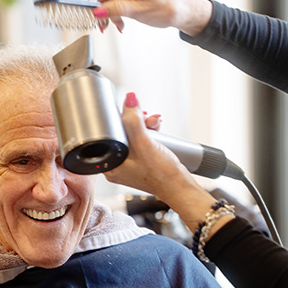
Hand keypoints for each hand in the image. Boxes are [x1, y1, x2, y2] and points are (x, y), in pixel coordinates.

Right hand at [71, 0, 212, 35]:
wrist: (181, 11)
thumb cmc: (166, 9)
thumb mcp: (138, 12)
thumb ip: (116, 10)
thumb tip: (98, 11)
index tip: (71, 1)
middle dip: (91, 1)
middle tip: (89, 16)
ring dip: (105, 11)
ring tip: (111, 26)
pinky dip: (112, 11)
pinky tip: (119, 24)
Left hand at [107, 93, 229, 235]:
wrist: (180, 188)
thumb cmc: (162, 174)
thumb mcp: (145, 143)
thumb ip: (134, 121)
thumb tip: (128, 99)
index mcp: (109, 165)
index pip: (107, 133)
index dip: (120, 118)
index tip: (131, 111)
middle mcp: (115, 166)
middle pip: (120, 133)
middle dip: (136, 121)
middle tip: (148, 117)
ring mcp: (128, 165)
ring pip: (131, 136)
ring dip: (144, 126)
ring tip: (156, 123)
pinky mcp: (139, 164)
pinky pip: (139, 143)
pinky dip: (148, 135)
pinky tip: (156, 130)